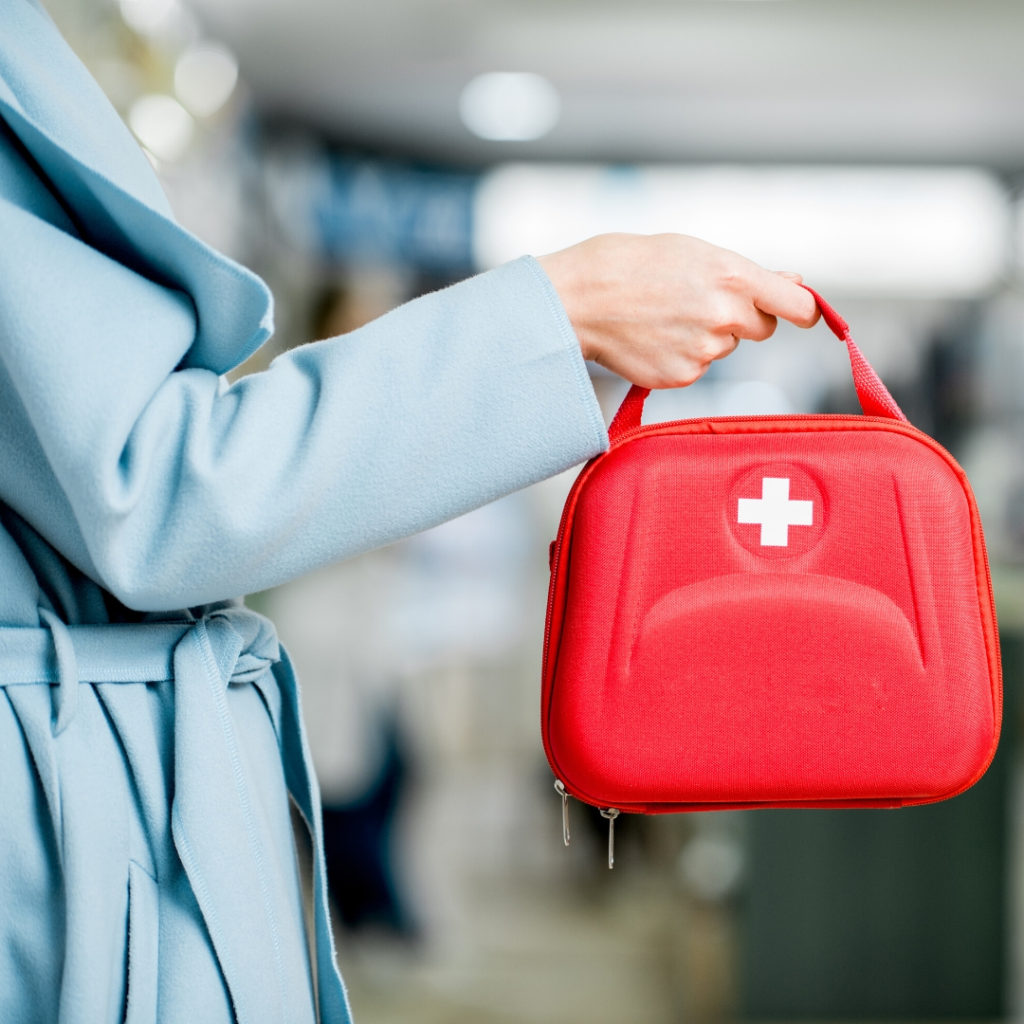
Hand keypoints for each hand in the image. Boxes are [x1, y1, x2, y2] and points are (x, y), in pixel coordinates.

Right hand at [538, 233, 819, 388]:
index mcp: (732, 276)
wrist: (579, 299)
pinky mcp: (682, 377)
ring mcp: (703, 351)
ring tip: (662, 316)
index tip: (805, 314)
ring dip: (705, 336)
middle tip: (697, 302)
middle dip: (741, 319)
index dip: (804, 310)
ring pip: (724, 348)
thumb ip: (746, 273)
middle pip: (761, 329)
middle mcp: (724, 316)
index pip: (798, 306)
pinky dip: (681, 356)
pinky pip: (698, 368)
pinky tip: (653, 338)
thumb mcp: (693, 252)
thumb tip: (794, 283)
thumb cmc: (632, 264)